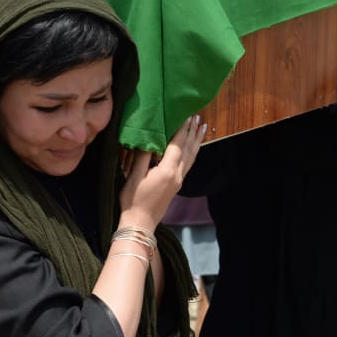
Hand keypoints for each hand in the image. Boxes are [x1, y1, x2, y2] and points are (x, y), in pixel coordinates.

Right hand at [118, 115, 205, 229]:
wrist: (140, 223)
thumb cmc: (133, 199)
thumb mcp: (134, 175)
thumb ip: (143, 155)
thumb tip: (148, 138)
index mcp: (168, 170)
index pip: (177, 144)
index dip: (182, 128)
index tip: (185, 114)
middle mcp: (177, 174)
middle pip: (188, 149)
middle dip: (193, 132)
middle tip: (197, 116)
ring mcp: (179, 180)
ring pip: (191, 156)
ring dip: (196, 141)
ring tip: (202, 127)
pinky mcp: (177, 185)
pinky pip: (188, 164)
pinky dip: (192, 152)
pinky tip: (192, 148)